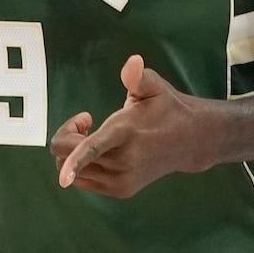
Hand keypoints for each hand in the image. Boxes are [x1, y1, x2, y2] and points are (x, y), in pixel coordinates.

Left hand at [52, 55, 211, 197]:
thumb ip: (138, 76)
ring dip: (72, 153)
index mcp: (126, 132)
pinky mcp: (121, 190)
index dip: (75, 161)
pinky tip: (101, 151)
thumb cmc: (166, 108)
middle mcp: (123, 161)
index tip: (63, 178)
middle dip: (67, 136)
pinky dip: (81, 166)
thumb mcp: (155, 86)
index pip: (94, 148)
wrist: (190, 141)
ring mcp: (122, 180)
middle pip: (67, 158)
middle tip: (86, 121)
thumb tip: (133, 62)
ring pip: (72, 173)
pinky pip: (83, 181)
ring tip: (95, 134)